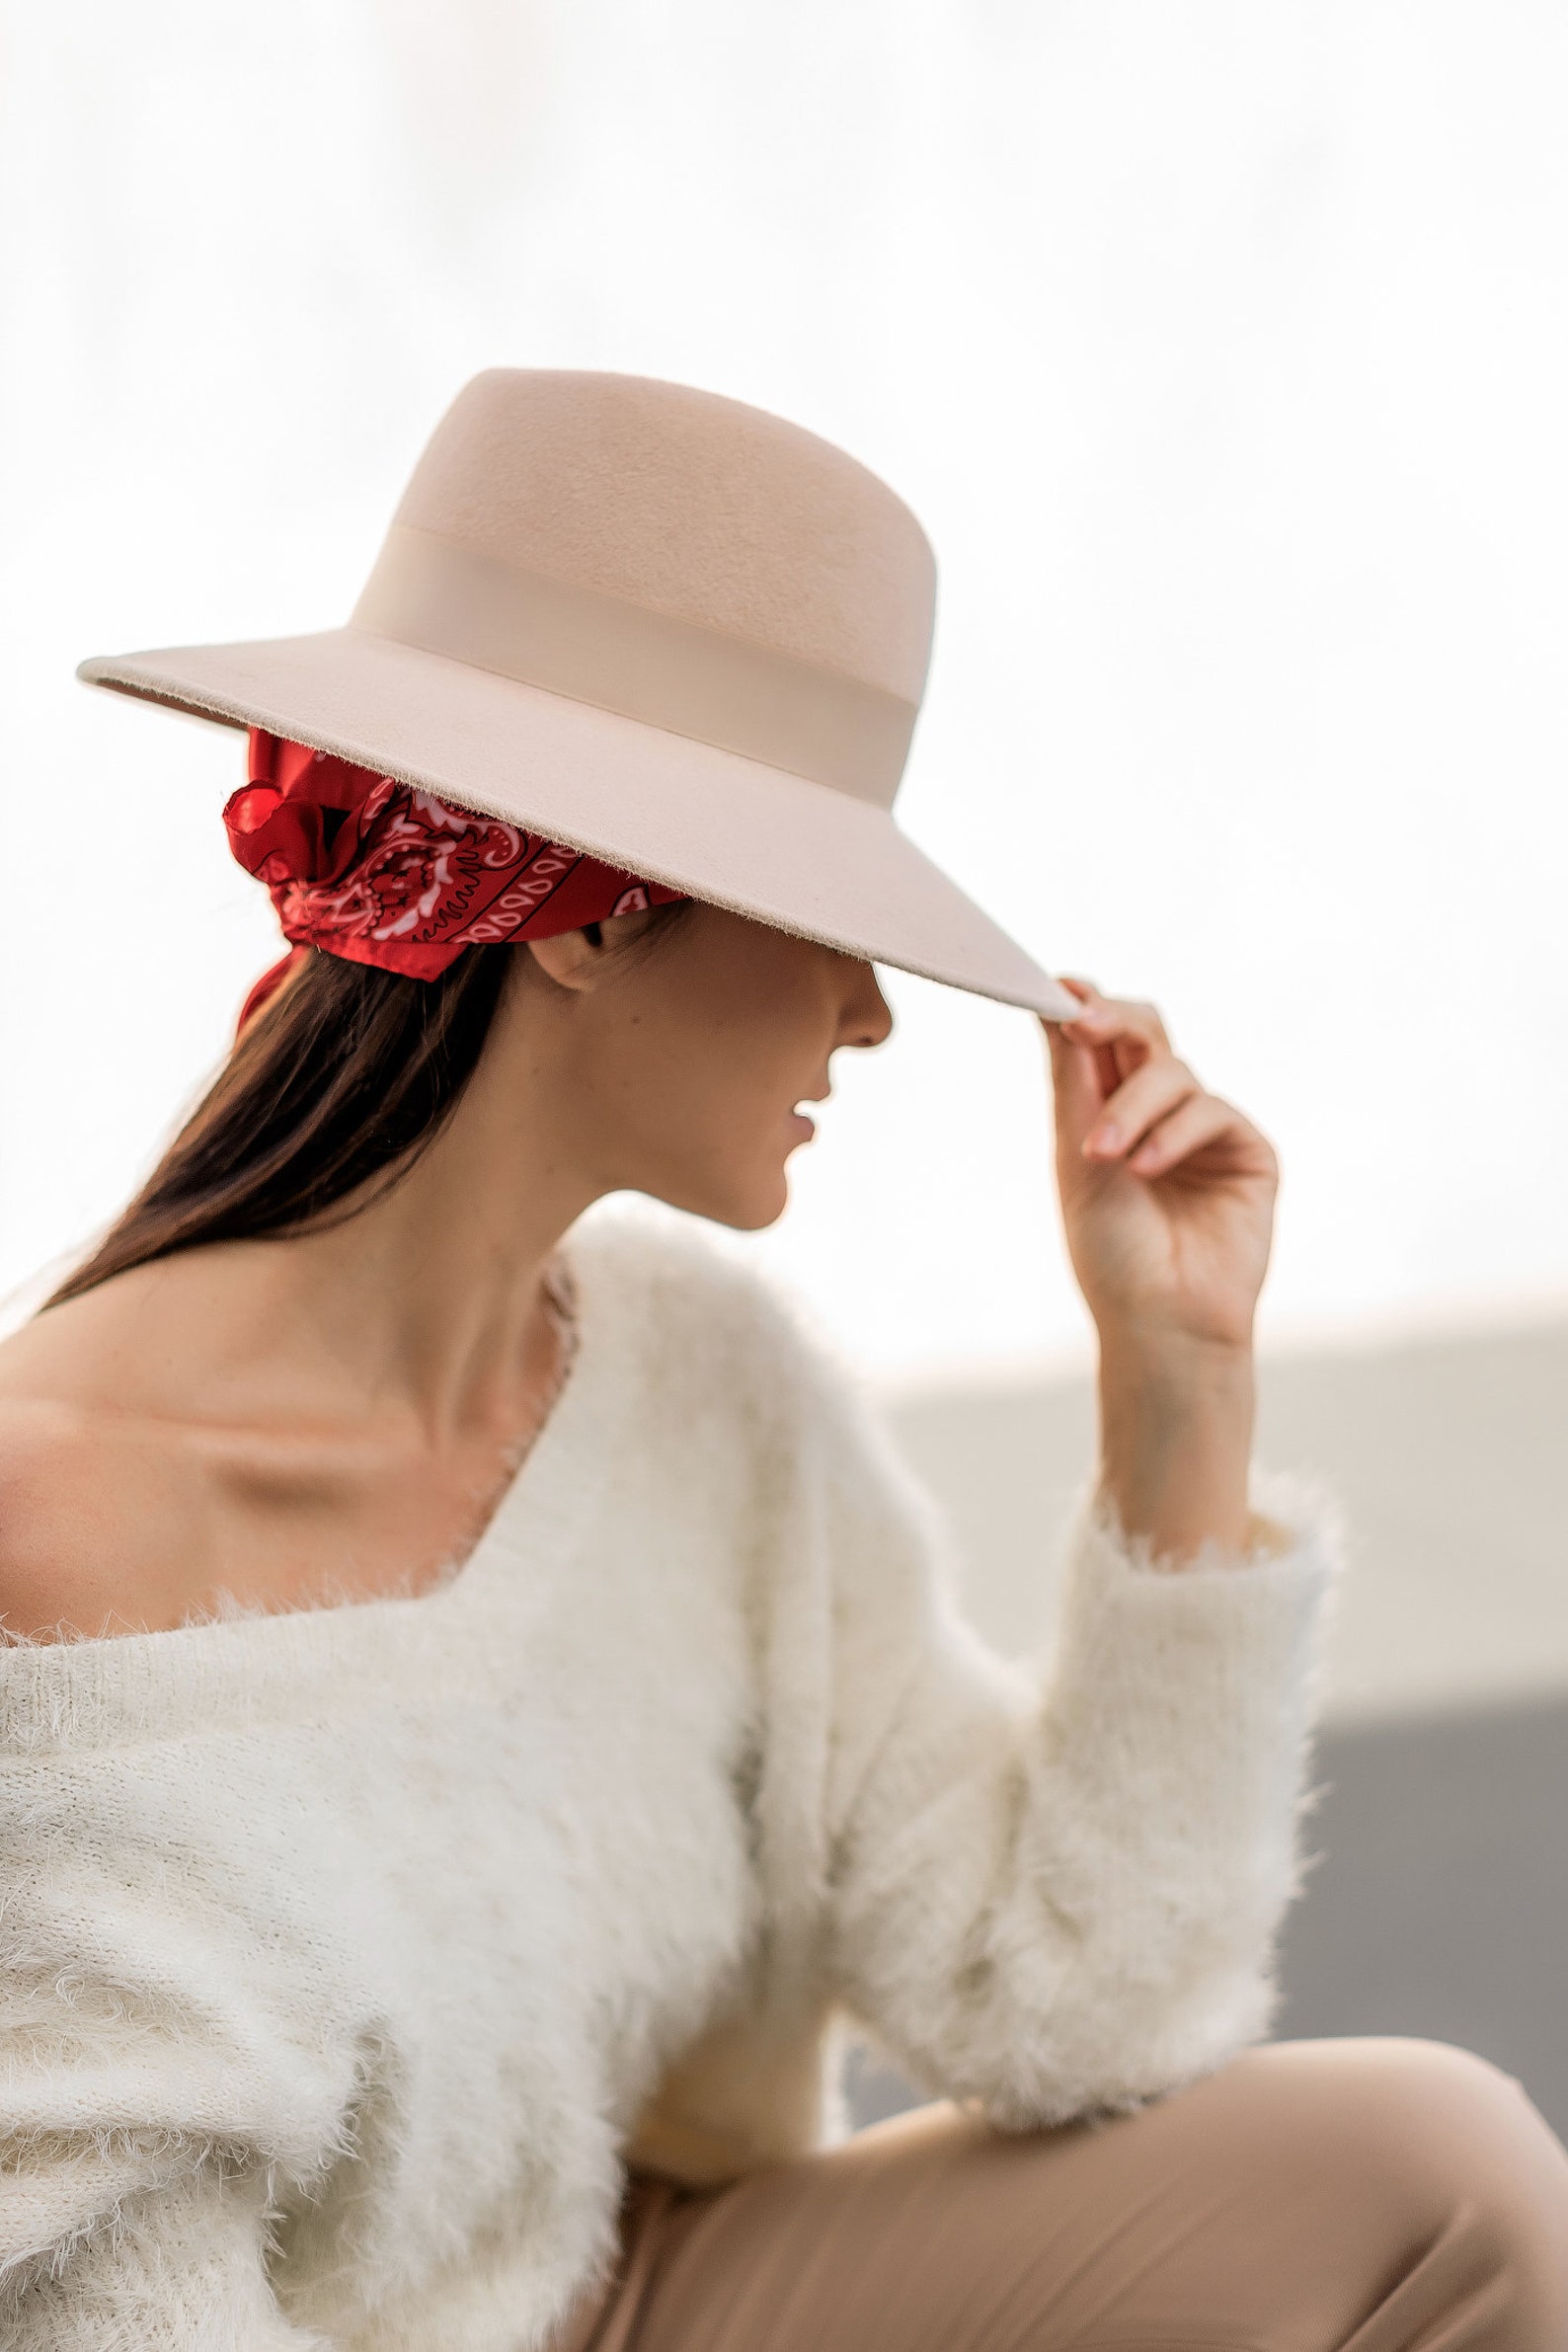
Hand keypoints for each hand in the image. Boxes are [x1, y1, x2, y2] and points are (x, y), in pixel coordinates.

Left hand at [1044, 982, 1278, 1561]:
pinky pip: (1211, 1111)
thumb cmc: (1110, 1253)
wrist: (1159, 1325)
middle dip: (1110, 1019)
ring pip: (1171, 1071)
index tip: (1057, 987)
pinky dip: (1174, 1135)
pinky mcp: (1248, 1152)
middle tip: (1080, 1021)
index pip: (1098, 1038)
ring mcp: (1205, 1129)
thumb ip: (1073, 1078)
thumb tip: (1053, 999)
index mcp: (1108, 1109)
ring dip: (1132, 1107)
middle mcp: (1158, 1110)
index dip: (1082, 1006)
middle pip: (1144, 1031)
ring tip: (1105, 1158)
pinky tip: (1147, 1171)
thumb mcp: (1076, 1155)